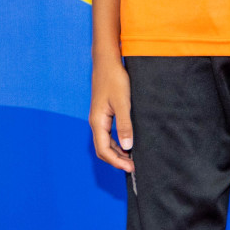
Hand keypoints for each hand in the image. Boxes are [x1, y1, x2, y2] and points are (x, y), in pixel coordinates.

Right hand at [89, 56, 133, 172]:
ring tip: (132, 158)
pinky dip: (117, 143)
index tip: (131, 168)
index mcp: (97, 121)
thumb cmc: (114, 79)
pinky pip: (108, 134)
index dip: (116, 162)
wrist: (107, 61)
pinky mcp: (104, 113)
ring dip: (117, 152)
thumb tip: (127, 147)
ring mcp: (99, 118)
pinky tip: (127, 143)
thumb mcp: (123, 102)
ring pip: (105, 142)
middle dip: (116, 160)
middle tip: (134, 167)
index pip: (103, 150)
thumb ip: (124, 125)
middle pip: (103, 149)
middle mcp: (96, 122)